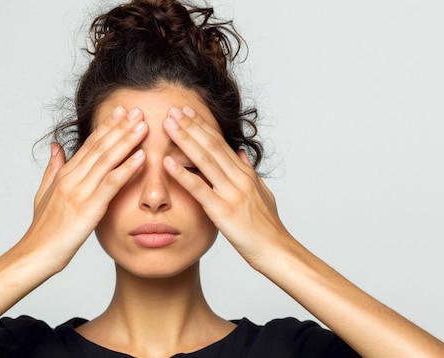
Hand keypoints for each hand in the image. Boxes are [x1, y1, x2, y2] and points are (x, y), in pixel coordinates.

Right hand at [19, 106, 147, 272]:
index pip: (89, 144)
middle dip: (120, 126)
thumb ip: (53, 169)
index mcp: (64, 174)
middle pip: (100, 146)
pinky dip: (127, 169)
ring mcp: (79, 191)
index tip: (121, 112)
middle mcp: (72, 178)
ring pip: (107, 159)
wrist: (35, 254)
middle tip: (137, 110)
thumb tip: (56, 147)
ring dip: (127, 141)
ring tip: (143, 126)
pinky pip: (111, 184)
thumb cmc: (43, 230)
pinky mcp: (88, 208)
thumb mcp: (44, 194)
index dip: (107, 126)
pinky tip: (141, 157)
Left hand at [162, 106, 290, 267]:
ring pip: (204, 160)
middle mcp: (239, 178)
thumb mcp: (262, 194)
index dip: (203, 125)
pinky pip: (199, 189)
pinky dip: (182, 174)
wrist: (277, 251)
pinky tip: (166, 162)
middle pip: (211, 145)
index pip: (221, 143)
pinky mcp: (222, 211)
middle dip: (191, 126)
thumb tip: (241, 154)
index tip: (187, 112)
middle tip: (172, 109)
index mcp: (245, 174)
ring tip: (168, 125)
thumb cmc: (268, 228)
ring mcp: (231, 193)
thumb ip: (249, 173)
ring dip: (184, 140)